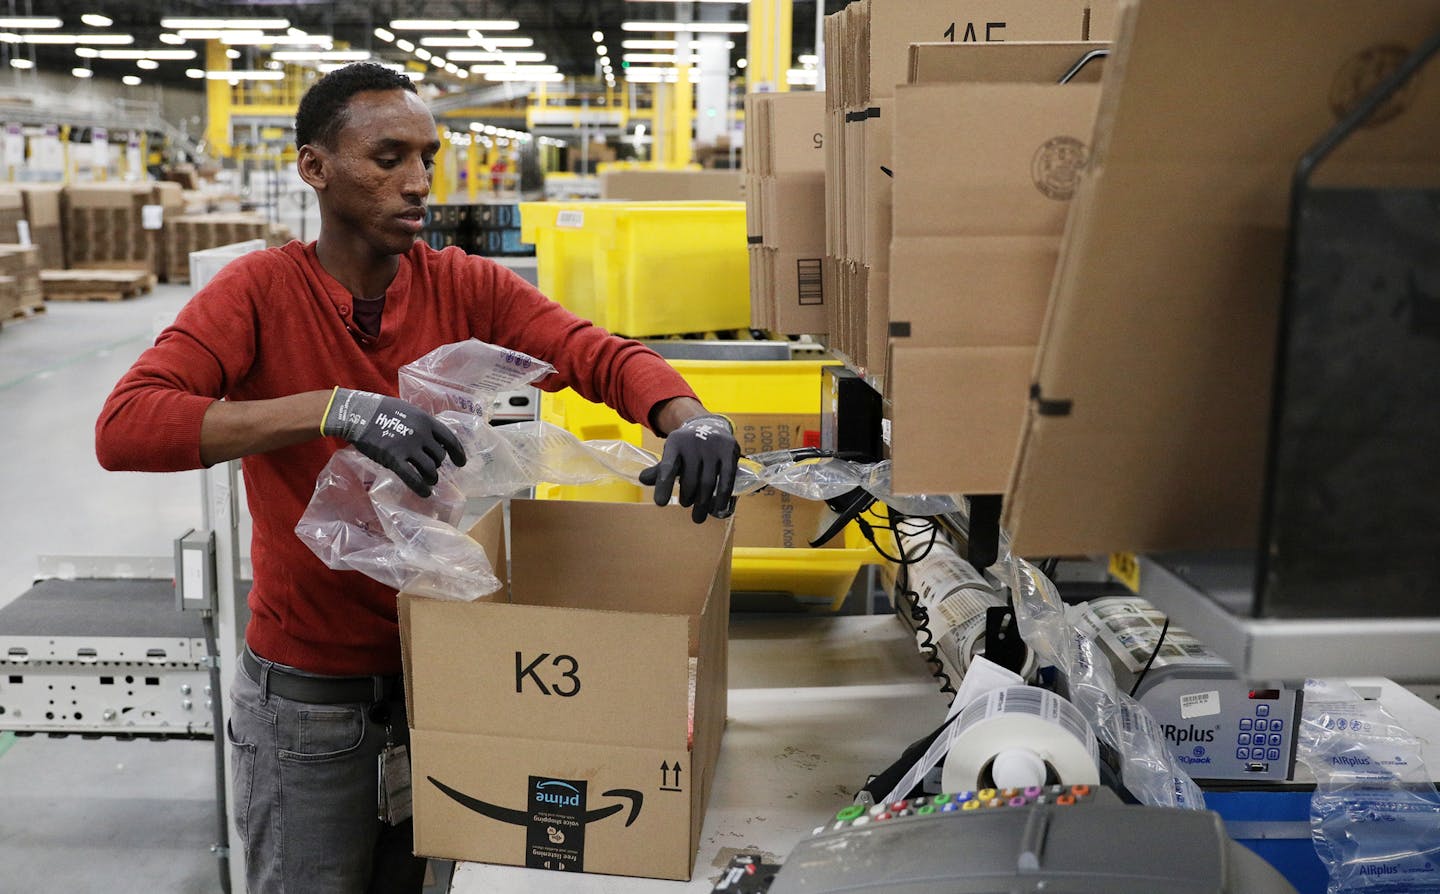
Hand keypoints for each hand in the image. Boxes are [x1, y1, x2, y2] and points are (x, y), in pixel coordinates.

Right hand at [321, 388, 465, 496]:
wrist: (358, 413)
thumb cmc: (382, 411)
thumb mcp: (409, 411)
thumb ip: (422, 425)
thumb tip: (434, 440)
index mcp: (427, 421)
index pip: (450, 440)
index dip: (458, 453)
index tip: (461, 463)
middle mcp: (422, 434)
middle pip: (439, 457)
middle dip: (437, 466)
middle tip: (430, 469)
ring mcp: (409, 447)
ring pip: (430, 469)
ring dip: (432, 478)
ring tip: (429, 481)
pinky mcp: (394, 459)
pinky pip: (413, 478)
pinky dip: (421, 488)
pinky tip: (425, 493)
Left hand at [638, 413, 739, 523]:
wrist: (709, 425)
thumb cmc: (686, 447)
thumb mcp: (671, 453)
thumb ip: (659, 469)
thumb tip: (642, 479)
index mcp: (675, 442)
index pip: (668, 467)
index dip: (664, 485)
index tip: (661, 503)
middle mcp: (694, 442)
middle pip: (690, 479)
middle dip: (687, 498)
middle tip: (685, 504)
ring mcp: (713, 446)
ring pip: (707, 482)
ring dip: (703, 503)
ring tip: (698, 516)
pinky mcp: (729, 451)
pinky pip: (726, 478)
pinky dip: (721, 496)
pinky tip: (717, 508)